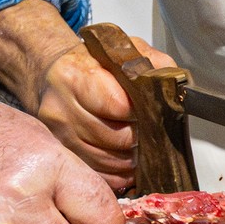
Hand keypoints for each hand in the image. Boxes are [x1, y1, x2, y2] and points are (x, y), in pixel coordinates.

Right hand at [0, 0, 145, 178]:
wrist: (49, 74)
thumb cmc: (89, 63)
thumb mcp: (122, 49)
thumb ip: (151, 63)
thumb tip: (175, 87)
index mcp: (76, 76)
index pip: (118, 105)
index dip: (141, 113)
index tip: (150, 112)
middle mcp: (61, 107)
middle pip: (114, 138)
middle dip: (139, 139)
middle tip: (149, 133)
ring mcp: (57, 134)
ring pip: (106, 161)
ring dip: (130, 160)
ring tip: (139, 148)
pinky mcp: (60, 152)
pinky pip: (96, 174)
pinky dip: (116, 174)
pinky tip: (125, 162)